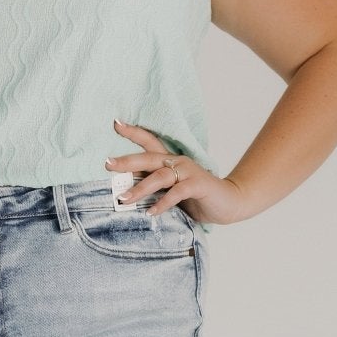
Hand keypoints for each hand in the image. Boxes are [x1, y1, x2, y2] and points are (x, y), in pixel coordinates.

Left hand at [105, 118, 247, 225]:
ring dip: (140, 188)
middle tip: (107, 164)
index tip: (115, 124)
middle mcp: (177, 162)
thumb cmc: (196, 197)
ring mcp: (189, 172)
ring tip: (124, 199)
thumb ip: (153, 187)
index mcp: (170, 160)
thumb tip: (123, 192)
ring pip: (160, 177)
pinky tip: (151, 212)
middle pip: (148, 158)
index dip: (133, 132)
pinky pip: (177, 192)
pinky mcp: (198, 185)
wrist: (229, 203)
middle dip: (127, 161)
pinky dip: (163, 203)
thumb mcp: (170, 191)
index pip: (149, 141)